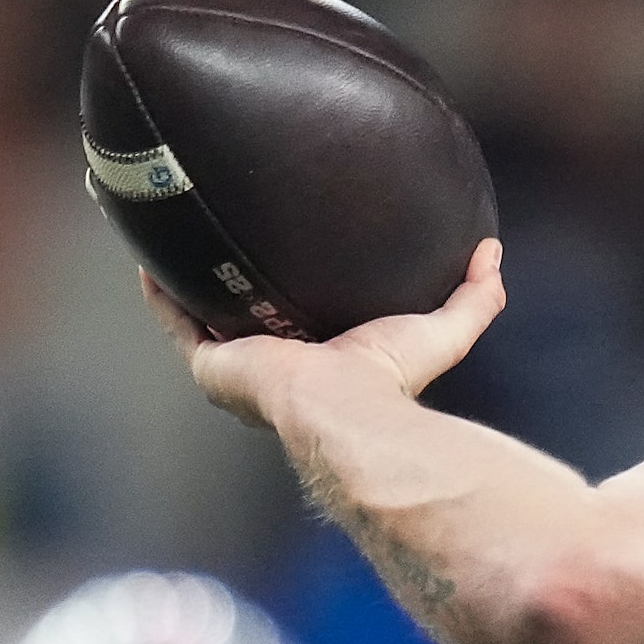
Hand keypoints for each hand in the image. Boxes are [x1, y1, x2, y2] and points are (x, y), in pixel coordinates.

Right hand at [142, 240, 506, 430]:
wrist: (347, 411)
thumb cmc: (393, 380)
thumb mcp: (443, 331)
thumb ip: (475, 298)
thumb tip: (493, 252)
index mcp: (318, 361)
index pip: (299, 319)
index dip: (290, 289)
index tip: (289, 253)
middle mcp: (273, 364)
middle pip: (243, 313)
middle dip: (230, 279)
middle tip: (224, 232)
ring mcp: (238, 365)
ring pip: (201, 312)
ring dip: (185, 277)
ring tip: (174, 232)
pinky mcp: (212, 365)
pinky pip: (177, 319)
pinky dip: (161, 289)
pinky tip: (149, 254)